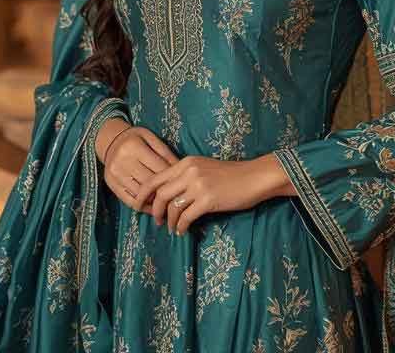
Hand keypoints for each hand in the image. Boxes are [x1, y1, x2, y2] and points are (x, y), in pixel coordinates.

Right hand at [98, 120, 177, 213]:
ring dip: (154, 201)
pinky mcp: (110, 184)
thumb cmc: (136, 139)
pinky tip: (152, 208)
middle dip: (165, 190)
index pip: (158, 167)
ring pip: (139, 193)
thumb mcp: (151, 138)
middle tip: (178, 197)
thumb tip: (180, 170)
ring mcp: (115, 174)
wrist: (110, 141)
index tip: (183, 183)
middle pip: (149, 182)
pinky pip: (127, 199)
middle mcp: (122, 161)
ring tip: (167, 204)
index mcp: (134, 147)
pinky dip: (141, 206)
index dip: (173, 176)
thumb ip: (165, 153)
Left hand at [137, 155, 280, 235]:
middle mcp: (190, 171)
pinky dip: (181, 227)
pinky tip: (183, 231)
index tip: (139, 205)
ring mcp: (199, 185)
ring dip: (169, 221)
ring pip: (172, 207)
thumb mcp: (205, 169)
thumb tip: (167, 195)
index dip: (143, 194)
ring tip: (172, 228)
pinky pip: (186, 217)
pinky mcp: (208, 199)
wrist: (256, 177)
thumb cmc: (233, 175)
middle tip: (155, 220)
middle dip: (154, 210)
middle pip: (160, 194)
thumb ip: (186, 176)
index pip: (156, 178)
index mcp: (187, 162)